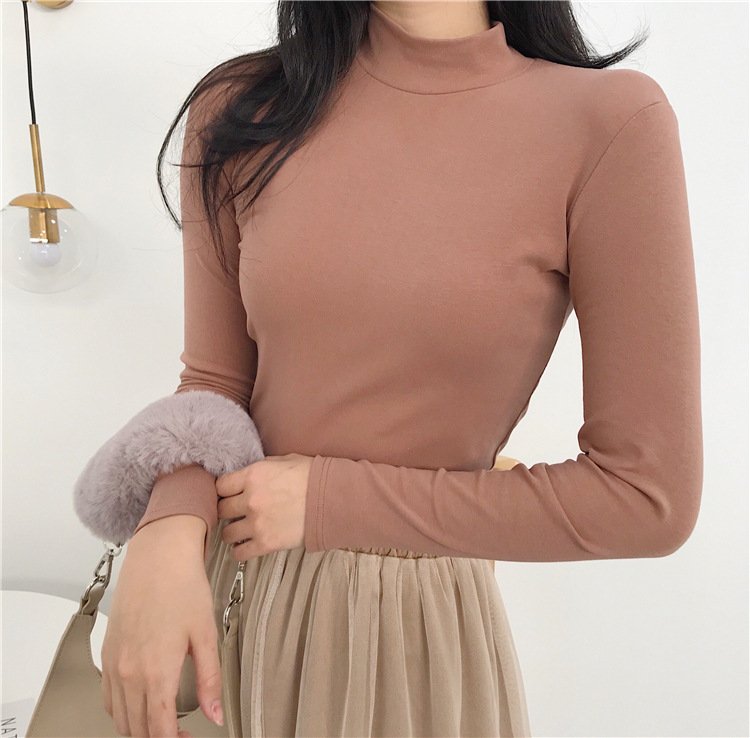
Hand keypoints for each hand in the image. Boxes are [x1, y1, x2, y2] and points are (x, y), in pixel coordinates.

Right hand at [101, 516, 223, 736]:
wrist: (158, 555)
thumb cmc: (183, 587)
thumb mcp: (206, 634)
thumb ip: (210, 679)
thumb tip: (216, 714)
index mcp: (156, 671)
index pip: (159, 730)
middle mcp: (129, 672)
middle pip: (136, 729)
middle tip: (181, 734)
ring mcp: (114, 662)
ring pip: (119, 717)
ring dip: (139, 728)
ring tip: (164, 723)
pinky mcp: (108, 651)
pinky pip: (108, 696)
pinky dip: (122, 710)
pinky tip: (141, 702)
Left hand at [216, 452, 312, 559]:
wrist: (333, 499)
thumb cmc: (313, 477)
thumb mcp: (285, 461)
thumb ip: (263, 467)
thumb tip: (252, 473)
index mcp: (253, 476)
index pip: (220, 485)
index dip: (224, 490)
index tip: (230, 494)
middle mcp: (250, 499)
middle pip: (221, 509)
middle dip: (227, 510)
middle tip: (235, 512)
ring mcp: (257, 523)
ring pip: (226, 533)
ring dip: (232, 531)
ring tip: (241, 529)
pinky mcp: (266, 543)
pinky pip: (239, 553)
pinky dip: (240, 550)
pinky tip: (246, 545)